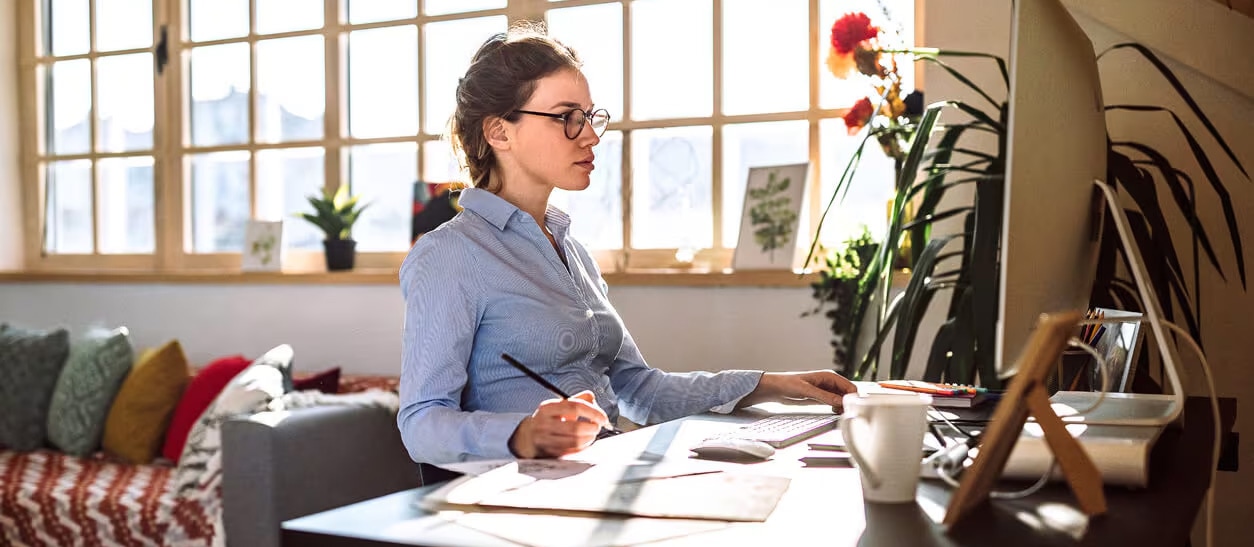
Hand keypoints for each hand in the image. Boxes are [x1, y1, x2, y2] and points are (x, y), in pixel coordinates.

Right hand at [508, 391, 609, 458]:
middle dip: (593, 427)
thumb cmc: (547, 419)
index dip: (593, 412)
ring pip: (575, 441)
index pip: (575, 407)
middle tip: (598, 426)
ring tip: (592, 433)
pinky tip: (584, 441)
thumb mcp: (558, 405)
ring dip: (590, 438)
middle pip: (576, 427)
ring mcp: (545, 440)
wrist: (527, 436)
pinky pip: (572, 451)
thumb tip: (593, 398)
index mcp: (547, 407)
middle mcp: (544, 423)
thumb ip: (577, 399)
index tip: (603, 417)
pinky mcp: (549, 453)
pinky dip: (583, 447)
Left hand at [738, 370, 857, 409]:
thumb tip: (840, 401)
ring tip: (840, 413)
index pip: (849, 386)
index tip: (851, 407)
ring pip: (843, 399)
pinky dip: (837, 408)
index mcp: (828, 376)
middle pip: (848, 393)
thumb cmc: (787, 384)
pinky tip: (834, 412)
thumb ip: (824, 396)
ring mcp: (826, 390)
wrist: (775, 389)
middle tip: (846, 413)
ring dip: (844, 406)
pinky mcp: (822, 397)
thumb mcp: (806, 391)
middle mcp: (829, 382)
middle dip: (849, 402)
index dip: (853, 397)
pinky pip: (835, 403)